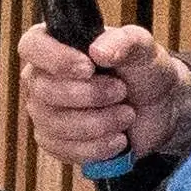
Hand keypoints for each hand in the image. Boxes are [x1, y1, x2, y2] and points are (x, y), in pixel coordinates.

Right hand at [18, 18, 190, 169]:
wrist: (159, 109)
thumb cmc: (144, 71)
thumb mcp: (143, 48)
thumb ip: (125, 42)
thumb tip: (98, 51)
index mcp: (57, 44)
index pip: (32, 46)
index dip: (56, 59)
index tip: (89, 68)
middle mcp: (42, 77)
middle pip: (43, 90)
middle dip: (90, 95)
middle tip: (122, 91)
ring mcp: (45, 111)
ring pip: (53, 123)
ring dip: (99, 123)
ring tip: (127, 115)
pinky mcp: (55, 141)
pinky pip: (63, 149)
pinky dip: (97, 146)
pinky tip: (118, 138)